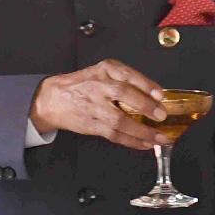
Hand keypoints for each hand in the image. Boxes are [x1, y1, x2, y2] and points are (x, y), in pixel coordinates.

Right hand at [29, 59, 169, 150]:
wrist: (54, 99)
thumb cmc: (86, 84)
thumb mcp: (105, 72)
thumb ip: (128, 79)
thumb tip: (157, 96)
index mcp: (105, 70)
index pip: (127, 75)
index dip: (145, 85)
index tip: (160, 95)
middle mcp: (99, 86)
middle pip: (122, 94)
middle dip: (144, 106)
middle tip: (161, 116)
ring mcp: (95, 107)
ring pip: (120, 121)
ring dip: (142, 132)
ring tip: (159, 137)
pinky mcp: (92, 125)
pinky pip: (114, 135)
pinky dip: (131, 141)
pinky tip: (145, 143)